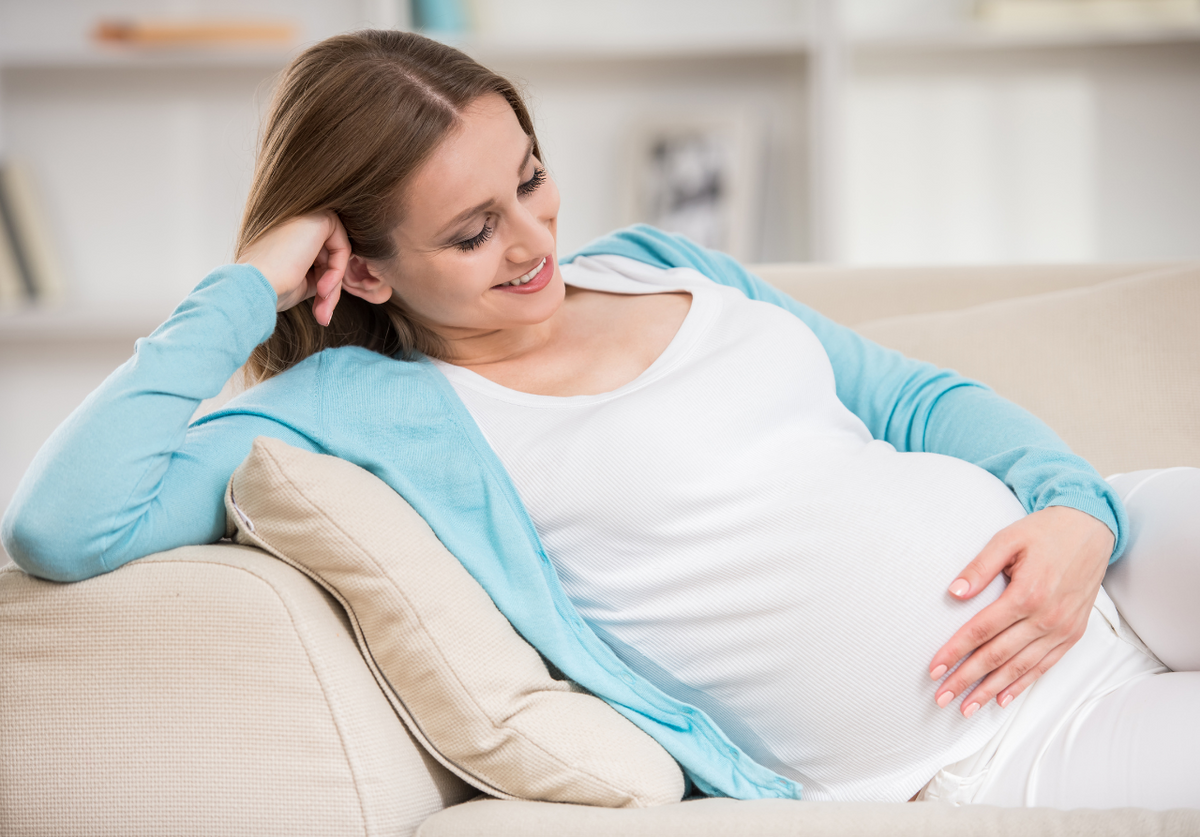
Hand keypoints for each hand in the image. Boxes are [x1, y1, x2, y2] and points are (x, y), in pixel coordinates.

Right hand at [237, 211, 350, 325]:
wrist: (255, 286)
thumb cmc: (271, 289)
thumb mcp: (301, 281)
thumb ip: (321, 273)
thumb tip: (339, 281)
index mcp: (289, 234)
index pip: (320, 259)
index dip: (324, 286)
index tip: (319, 310)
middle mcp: (298, 220)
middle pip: (330, 257)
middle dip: (331, 289)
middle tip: (322, 315)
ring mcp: (308, 215)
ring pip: (337, 255)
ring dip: (334, 286)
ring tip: (321, 309)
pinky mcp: (320, 218)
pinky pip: (343, 248)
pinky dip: (337, 273)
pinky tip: (322, 289)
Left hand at [928, 506, 1113, 716]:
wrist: (1090, 529)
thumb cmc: (1044, 533)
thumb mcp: (1006, 540)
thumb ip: (979, 568)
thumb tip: (953, 593)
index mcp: (1027, 593)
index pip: (981, 630)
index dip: (955, 651)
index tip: (934, 669)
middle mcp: (1046, 617)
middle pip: (997, 655)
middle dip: (967, 679)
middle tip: (942, 697)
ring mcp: (1062, 628)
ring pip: (1020, 667)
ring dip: (991, 690)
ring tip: (967, 708)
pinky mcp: (1072, 633)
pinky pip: (1044, 665)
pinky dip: (1023, 684)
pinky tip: (1002, 698)